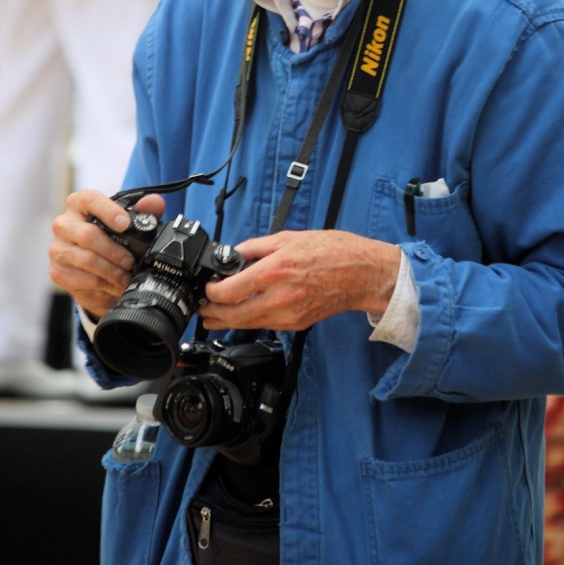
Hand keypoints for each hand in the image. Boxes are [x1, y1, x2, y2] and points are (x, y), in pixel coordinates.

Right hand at [49, 189, 164, 318]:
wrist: (94, 269)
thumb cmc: (111, 239)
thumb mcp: (130, 224)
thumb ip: (144, 211)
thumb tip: (155, 202)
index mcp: (79, 204)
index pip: (89, 200)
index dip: (108, 211)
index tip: (125, 225)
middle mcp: (64, 224)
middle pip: (88, 235)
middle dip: (115, 251)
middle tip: (130, 261)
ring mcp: (58, 248)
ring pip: (86, 259)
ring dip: (111, 271)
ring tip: (125, 277)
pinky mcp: (58, 271)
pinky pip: (82, 279)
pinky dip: (103, 285)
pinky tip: (114, 285)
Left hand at [198, 229, 400, 330]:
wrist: (361, 273)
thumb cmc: (331, 252)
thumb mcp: (287, 238)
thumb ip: (255, 248)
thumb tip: (233, 254)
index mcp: (275, 271)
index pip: (230, 291)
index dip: (211, 292)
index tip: (208, 287)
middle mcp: (280, 297)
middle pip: (234, 315)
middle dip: (212, 312)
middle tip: (202, 307)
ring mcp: (289, 315)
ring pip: (248, 324)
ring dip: (227, 322)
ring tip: (213, 317)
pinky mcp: (296, 323)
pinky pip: (265, 325)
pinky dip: (249, 322)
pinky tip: (241, 316)